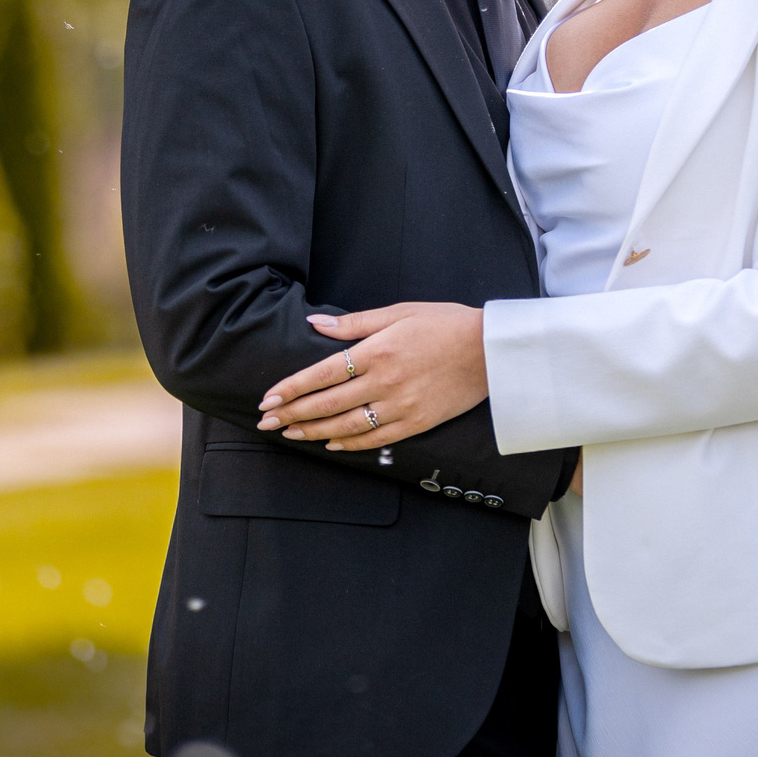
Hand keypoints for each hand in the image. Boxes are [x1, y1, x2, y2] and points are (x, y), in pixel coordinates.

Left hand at [256, 303, 487, 450]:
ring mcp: (401, 407)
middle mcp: (386, 383)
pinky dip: (351, 444)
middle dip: (292, 413)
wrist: (491, 351)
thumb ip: (354, 322)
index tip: (268, 398)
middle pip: (328, 403)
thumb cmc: (445, 324)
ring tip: (290, 434)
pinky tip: (331, 444)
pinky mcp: (417, 423)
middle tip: (266, 421)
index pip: (323, 374)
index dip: (292, 388)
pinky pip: (377, 440)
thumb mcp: (399, 311)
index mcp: (378, 351)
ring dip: (314, 432)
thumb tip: (315, 324)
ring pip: (348, 426)